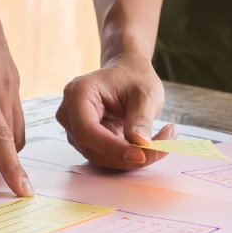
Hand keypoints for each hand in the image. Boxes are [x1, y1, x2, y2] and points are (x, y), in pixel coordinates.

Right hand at [55, 52, 176, 168]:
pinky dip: (127, 156)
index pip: (87, 130)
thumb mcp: (145, 93)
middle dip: (126, 155)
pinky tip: (146, 144)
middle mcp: (68, 114)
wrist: (126, 74)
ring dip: (130, 158)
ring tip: (161, 141)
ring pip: (99, 157)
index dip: (112, 147)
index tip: (141, 154)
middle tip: (163, 148)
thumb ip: (141, 119)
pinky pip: (104, 157)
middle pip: (92, 148)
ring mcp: (74, 129)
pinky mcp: (84, 141)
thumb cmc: (133, 78)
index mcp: (78, 94)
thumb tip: (141, 146)